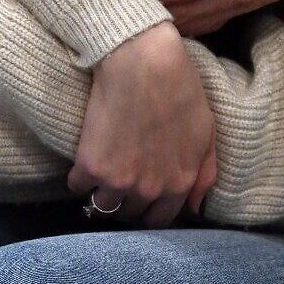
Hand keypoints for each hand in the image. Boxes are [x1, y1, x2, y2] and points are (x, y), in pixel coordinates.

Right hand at [68, 21, 217, 228]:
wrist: (143, 63)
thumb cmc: (180, 90)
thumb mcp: (206, 134)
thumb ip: (204, 176)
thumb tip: (194, 208)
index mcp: (179, 184)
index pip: (159, 220)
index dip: (149, 210)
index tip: (141, 196)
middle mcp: (149, 190)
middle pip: (129, 215)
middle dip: (126, 201)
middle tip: (120, 180)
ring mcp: (118, 181)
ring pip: (102, 207)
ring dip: (101, 194)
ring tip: (101, 174)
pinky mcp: (90, 165)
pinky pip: (78, 187)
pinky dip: (79, 178)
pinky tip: (85, 162)